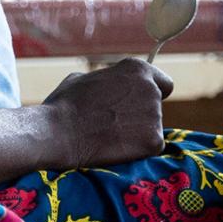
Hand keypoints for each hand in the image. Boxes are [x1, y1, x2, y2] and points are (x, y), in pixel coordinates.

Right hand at [40, 57, 172, 168]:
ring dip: (137, 134)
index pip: (163, 83)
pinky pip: (150, 148)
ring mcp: (155, 116)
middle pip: (155, 108)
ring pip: (152, 129)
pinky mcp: (154, 141)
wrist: (58, 133)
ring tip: (109, 137)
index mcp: (137, 69)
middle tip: (114, 126)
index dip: (152, 95)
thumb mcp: (83, 79)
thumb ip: (107, 80)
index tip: (139, 105)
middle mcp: (151, 89)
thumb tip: (110, 85)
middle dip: (140, 117)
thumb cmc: (65, 105)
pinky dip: (137, 152)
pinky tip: (115, 149)